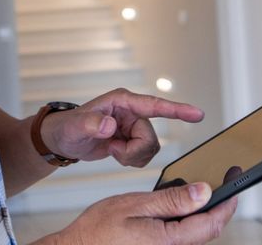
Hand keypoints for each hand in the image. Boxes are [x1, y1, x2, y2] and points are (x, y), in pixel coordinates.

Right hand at [38, 181, 237, 244]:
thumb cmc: (98, 230)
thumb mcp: (135, 205)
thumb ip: (172, 200)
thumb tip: (203, 192)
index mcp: (169, 240)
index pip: (211, 222)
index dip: (227, 203)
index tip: (235, 183)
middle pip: (208, 230)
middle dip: (220, 207)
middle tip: (226, 183)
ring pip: (196, 234)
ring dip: (205, 214)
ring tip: (206, 191)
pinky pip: (182, 237)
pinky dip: (188, 220)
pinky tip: (182, 207)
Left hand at [40, 88, 203, 165]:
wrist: (63, 141)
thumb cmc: (67, 128)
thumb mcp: (76, 126)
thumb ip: (92, 124)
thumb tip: (111, 125)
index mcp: (122, 101)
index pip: (155, 105)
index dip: (177, 110)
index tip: (198, 114)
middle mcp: (132, 112)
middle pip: (151, 137)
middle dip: (133, 150)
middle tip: (113, 149)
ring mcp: (134, 125)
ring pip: (150, 148)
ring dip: (131, 156)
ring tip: (111, 149)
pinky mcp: (133, 138)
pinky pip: (144, 155)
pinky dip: (130, 160)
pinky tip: (115, 153)